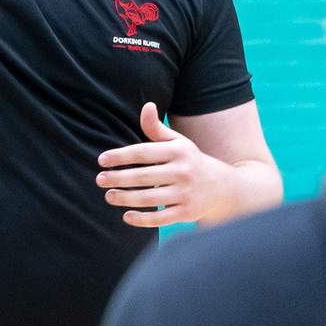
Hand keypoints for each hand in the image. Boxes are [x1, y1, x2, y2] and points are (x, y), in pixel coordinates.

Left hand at [96, 102, 280, 228]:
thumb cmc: (191, 162)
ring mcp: (186, 194)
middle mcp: (183, 171)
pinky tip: (126, 216)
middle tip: (99, 180)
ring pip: (150, 198)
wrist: (225, 188)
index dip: (120, 156)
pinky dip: (142, 219)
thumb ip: (157, 128)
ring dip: (125, 198)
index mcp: (178, 151)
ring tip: (108, 196)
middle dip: (119, 178)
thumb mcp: (178, 143)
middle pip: (144, 176)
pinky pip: (161, 218)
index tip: (101, 160)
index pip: (144, 152)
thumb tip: (146, 105)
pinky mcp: (187, 213)